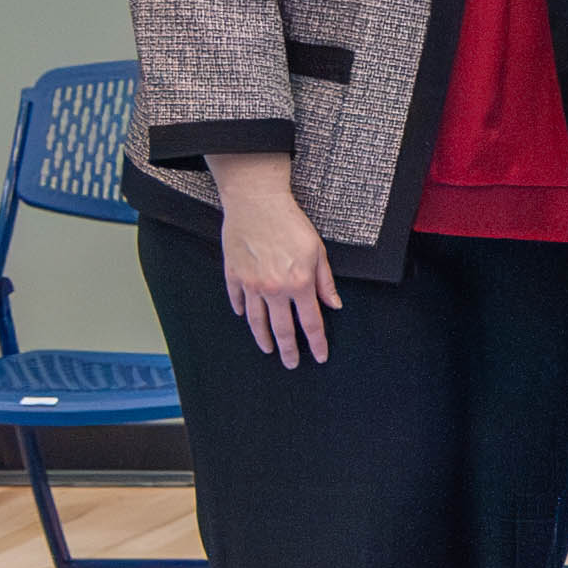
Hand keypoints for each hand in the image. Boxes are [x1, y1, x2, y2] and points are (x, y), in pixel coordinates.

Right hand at [208, 154, 337, 366]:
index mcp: (299, 284)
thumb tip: (334, 305)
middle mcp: (274, 289)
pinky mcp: (233, 275)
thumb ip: (325, 282)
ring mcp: (250, 284)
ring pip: (256, 321)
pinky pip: (238, 300)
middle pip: (282, 329)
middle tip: (292, 364)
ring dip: (263, 338)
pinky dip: (243, 312)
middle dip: (289, 350)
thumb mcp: (318, 252)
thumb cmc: (291, 224)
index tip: (320, 357)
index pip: (311, 323)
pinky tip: (247, 318)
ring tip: (269, 350)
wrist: (257, 203)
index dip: (316, 343)